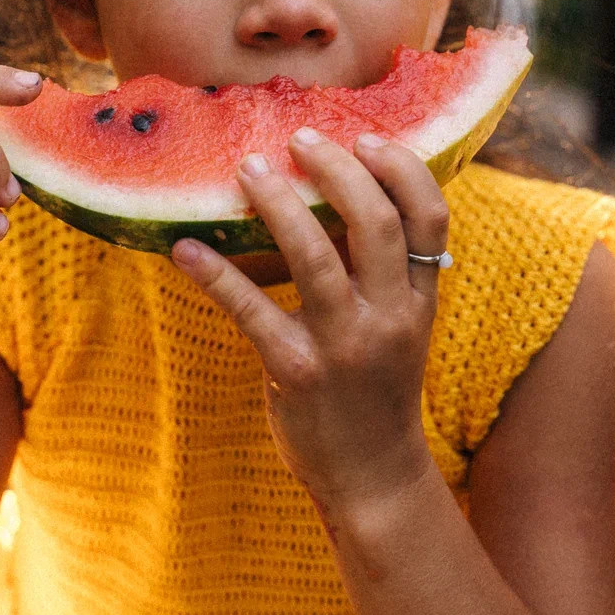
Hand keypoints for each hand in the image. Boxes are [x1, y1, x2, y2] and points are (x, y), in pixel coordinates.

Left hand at [170, 129, 449, 510]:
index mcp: (419, 300)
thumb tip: (341, 190)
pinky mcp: (296, 372)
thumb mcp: (400, 326)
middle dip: (337, 169)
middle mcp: (390, 318)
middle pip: (375, 224)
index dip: (403, 170)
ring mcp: (344, 346)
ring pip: (315, 257)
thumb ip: (384, 269)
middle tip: (300, 138)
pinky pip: (251, 311)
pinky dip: (215, 275)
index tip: (368, 138)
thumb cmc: (377, 386)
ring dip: (278, 204)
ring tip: (248, 168)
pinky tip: (184, 248)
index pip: (431, 220)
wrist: (373, 477)